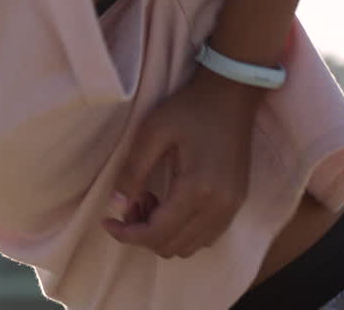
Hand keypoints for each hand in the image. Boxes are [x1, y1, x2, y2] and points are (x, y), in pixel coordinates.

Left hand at [102, 66, 261, 258]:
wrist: (231, 96)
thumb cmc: (190, 108)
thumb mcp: (152, 132)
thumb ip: (133, 170)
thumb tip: (117, 204)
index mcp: (197, 189)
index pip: (157, 234)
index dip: (127, 234)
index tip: (106, 220)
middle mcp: (219, 207)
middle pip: (172, 247)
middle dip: (142, 233)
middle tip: (129, 201)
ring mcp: (232, 207)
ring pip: (190, 247)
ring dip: (162, 233)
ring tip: (148, 200)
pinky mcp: (236, 203)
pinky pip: (206, 236)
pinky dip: (182, 230)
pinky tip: (170, 203)